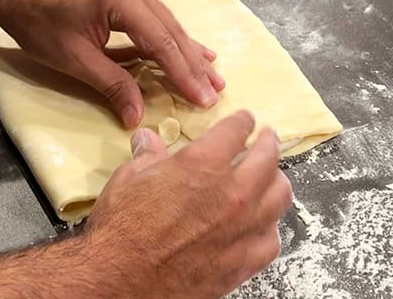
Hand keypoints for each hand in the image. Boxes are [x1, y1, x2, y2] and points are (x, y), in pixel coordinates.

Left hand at [0, 0, 224, 127]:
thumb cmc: (39, 24)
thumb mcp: (76, 60)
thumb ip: (112, 85)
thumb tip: (137, 117)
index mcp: (121, 0)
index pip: (162, 42)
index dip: (183, 73)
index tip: (203, 97)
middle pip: (172, 33)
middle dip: (193, 65)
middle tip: (216, 91)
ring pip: (169, 27)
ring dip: (190, 54)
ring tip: (213, 75)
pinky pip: (157, 23)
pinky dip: (174, 42)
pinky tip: (193, 52)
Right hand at [84, 111, 291, 297]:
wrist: (120, 279)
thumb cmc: (122, 227)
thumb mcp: (129, 178)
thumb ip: (148, 155)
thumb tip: (148, 139)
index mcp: (203, 165)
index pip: (235, 131)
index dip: (242, 121)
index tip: (245, 119)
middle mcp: (232, 194)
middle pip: (268, 158)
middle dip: (269, 142)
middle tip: (267, 138)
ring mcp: (241, 230)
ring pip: (280, 196)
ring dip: (277, 180)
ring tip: (272, 176)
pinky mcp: (240, 263)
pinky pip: (271, 240)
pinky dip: (270, 226)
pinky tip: (262, 223)